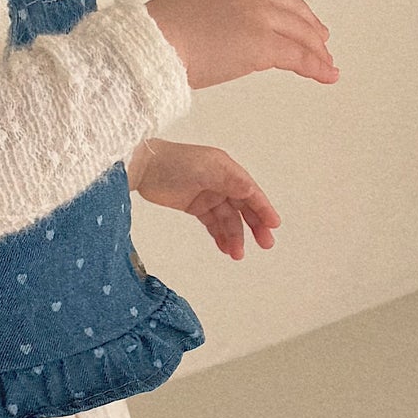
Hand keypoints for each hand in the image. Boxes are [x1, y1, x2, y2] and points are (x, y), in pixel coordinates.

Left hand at [130, 139, 278, 259]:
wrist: (143, 166)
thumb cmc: (175, 162)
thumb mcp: (208, 169)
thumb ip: (231, 181)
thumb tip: (252, 191)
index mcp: (227, 170)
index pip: (251, 192)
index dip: (263, 208)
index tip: (273, 225)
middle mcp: (221, 182)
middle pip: (243, 207)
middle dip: (254, 226)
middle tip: (265, 244)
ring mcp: (207, 195)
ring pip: (228, 219)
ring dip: (235, 236)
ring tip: (237, 255)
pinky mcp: (194, 206)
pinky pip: (212, 223)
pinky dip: (219, 235)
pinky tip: (225, 248)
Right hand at [143, 0, 338, 90]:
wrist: (148, 47)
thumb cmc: (153, 39)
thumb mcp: (184, 11)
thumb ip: (210, 15)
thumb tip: (222, 36)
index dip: (286, 10)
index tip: (296, 21)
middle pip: (289, 8)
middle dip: (309, 26)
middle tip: (322, 40)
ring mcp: (255, 15)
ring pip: (297, 31)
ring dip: (316, 49)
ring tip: (327, 63)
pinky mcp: (261, 43)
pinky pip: (297, 56)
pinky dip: (316, 66)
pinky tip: (327, 75)